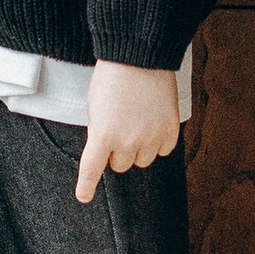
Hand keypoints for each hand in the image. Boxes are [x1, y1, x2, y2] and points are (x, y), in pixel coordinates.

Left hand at [75, 62, 180, 204]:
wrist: (140, 56)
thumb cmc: (112, 78)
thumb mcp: (94, 106)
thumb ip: (99, 131)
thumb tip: (106, 150)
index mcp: (102, 134)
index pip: (92, 169)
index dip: (86, 186)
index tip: (84, 197)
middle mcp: (127, 141)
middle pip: (120, 165)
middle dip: (117, 152)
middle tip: (118, 128)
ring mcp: (151, 137)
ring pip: (142, 161)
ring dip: (138, 148)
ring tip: (137, 122)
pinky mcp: (170, 131)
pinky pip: (163, 150)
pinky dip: (158, 141)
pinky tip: (153, 121)